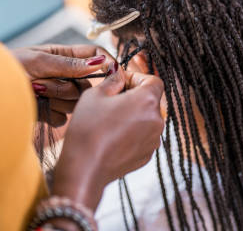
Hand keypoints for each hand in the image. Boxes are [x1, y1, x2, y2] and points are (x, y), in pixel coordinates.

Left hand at [12, 44, 111, 125]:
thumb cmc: (8, 68)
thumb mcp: (39, 60)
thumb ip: (70, 64)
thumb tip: (100, 63)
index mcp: (63, 56)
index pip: (94, 57)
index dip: (105, 64)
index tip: (112, 73)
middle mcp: (64, 76)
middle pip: (87, 85)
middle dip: (68, 86)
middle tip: (43, 82)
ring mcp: (58, 96)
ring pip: (76, 102)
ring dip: (57, 98)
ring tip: (36, 92)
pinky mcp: (51, 114)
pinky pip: (64, 118)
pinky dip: (51, 114)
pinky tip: (36, 107)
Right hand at [51, 63, 163, 209]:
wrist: (85, 169)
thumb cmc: (88, 129)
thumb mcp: (95, 94)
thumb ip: (112, 80)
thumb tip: (119, 73)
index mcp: (147, 100)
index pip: (153, 80)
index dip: (137, 78)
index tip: (120, 82)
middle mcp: (157, 120)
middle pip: (150, 100)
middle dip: (133, 96)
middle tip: (111, 100)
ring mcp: (154, 140)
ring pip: (147, 119)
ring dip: (133, 115)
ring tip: (109, 120)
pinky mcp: (147, 156)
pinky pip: (143, 136)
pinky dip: (132, 132)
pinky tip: (112, 136)